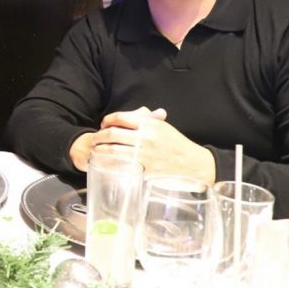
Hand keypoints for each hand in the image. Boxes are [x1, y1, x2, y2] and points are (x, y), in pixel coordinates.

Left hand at [86, 107, 214, 182]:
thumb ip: (145, 121)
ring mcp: (144, 155)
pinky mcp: (144, 170)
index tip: (103, 125)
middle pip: (112, 134)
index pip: (120, 117)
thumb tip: (125, 118)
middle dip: (99, 136)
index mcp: (150, 125)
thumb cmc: (177, 145)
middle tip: (94, 139)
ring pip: (113, 150)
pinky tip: (104, 163)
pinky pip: (120, 166)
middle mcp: (145, 138)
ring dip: (100, 150)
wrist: (194, 164)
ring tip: (95, 151)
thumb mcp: (163, 127)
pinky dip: (108, 164)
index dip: (107, 120)